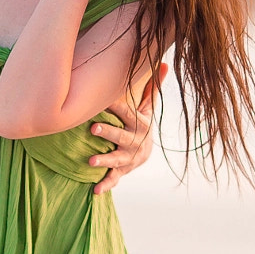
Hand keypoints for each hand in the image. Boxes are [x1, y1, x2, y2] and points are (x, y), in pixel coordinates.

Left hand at [89, 61, 164, 193]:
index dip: (115, 107)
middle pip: (121, 136)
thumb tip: (164, 63)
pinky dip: (106, 185)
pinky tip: (95, 191)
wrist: (145, 151)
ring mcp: (129, 158)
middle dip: (108, 133)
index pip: (126, 112)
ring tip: (90, 161)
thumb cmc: (140, 122)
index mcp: (139, 123)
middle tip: (93, 129)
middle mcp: (135, 141)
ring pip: (117, 159)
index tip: (102, 101)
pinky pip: (115, 179)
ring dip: (104, 161)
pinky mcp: (122, 171)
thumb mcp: (148, 106)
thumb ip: (152, 87)